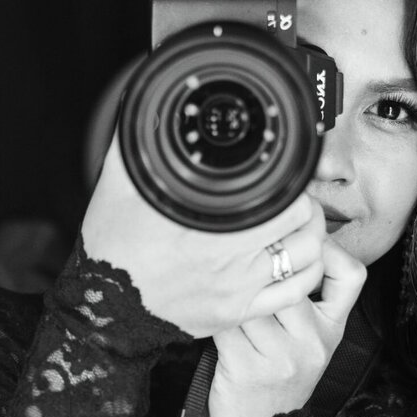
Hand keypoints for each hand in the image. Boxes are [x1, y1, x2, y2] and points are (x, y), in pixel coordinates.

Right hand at [80, 131, 326, 337]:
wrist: (104, 309)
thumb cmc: (113, 248)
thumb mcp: (120, 185)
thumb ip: (138, 142)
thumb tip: (145, 103)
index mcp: (211, 227)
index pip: (286, 199)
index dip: (293, 182)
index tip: (284, 177)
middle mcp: (231, 261)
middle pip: (305, 224)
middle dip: (305, 205)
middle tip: (292, 198)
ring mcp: (238, 291)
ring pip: (309, 260)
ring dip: (311, 238)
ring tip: (296, 227)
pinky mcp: (238, 313)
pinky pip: (295, 295)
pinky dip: (305, 273)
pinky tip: (292, 261)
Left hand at [208, 238, 366, 416]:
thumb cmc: (279, 376)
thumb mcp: (308, 340)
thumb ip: (307, 298)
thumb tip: (282, 240)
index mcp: (332, 328)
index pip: (351, 275)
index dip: (329, 248)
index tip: (303, 240)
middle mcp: (313, 341)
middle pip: (289, 278)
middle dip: (261, 266)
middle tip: (241, 257)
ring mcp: (282, 356)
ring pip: (254, 298)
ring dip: (232, 292)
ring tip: (221, 288)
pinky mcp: (248, 368)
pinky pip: (226, 323)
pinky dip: (214, 315)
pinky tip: (209, 314)